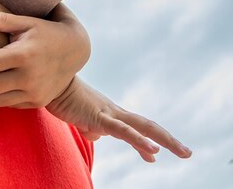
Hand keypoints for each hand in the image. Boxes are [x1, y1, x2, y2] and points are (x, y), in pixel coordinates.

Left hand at [0, 10, 89, 107]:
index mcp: (23, 55)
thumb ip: (2, 20)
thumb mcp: (27, 22)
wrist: (76, 51)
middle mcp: (29, 77)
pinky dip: (1, 95)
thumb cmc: (46, 32)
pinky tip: (3, 81)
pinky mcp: (38, 102)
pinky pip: (8, 105)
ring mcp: (34, 92)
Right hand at [46, 77, 192, 161]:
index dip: (148, 139)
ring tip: (183, 153)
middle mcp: (113, 111)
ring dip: (165, 140)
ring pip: (142, 127)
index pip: (135, 126)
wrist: (47, 83)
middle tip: (187, 152)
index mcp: (109, 112)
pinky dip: (140, 141)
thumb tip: (96, 135)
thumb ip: (90, 126)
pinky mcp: (98, 117)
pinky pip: (123, 131)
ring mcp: (107, 114)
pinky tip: (153, 151)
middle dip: (169, 139)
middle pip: (147, 125)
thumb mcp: (79, 116)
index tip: (158, 153)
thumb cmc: (61, 97)